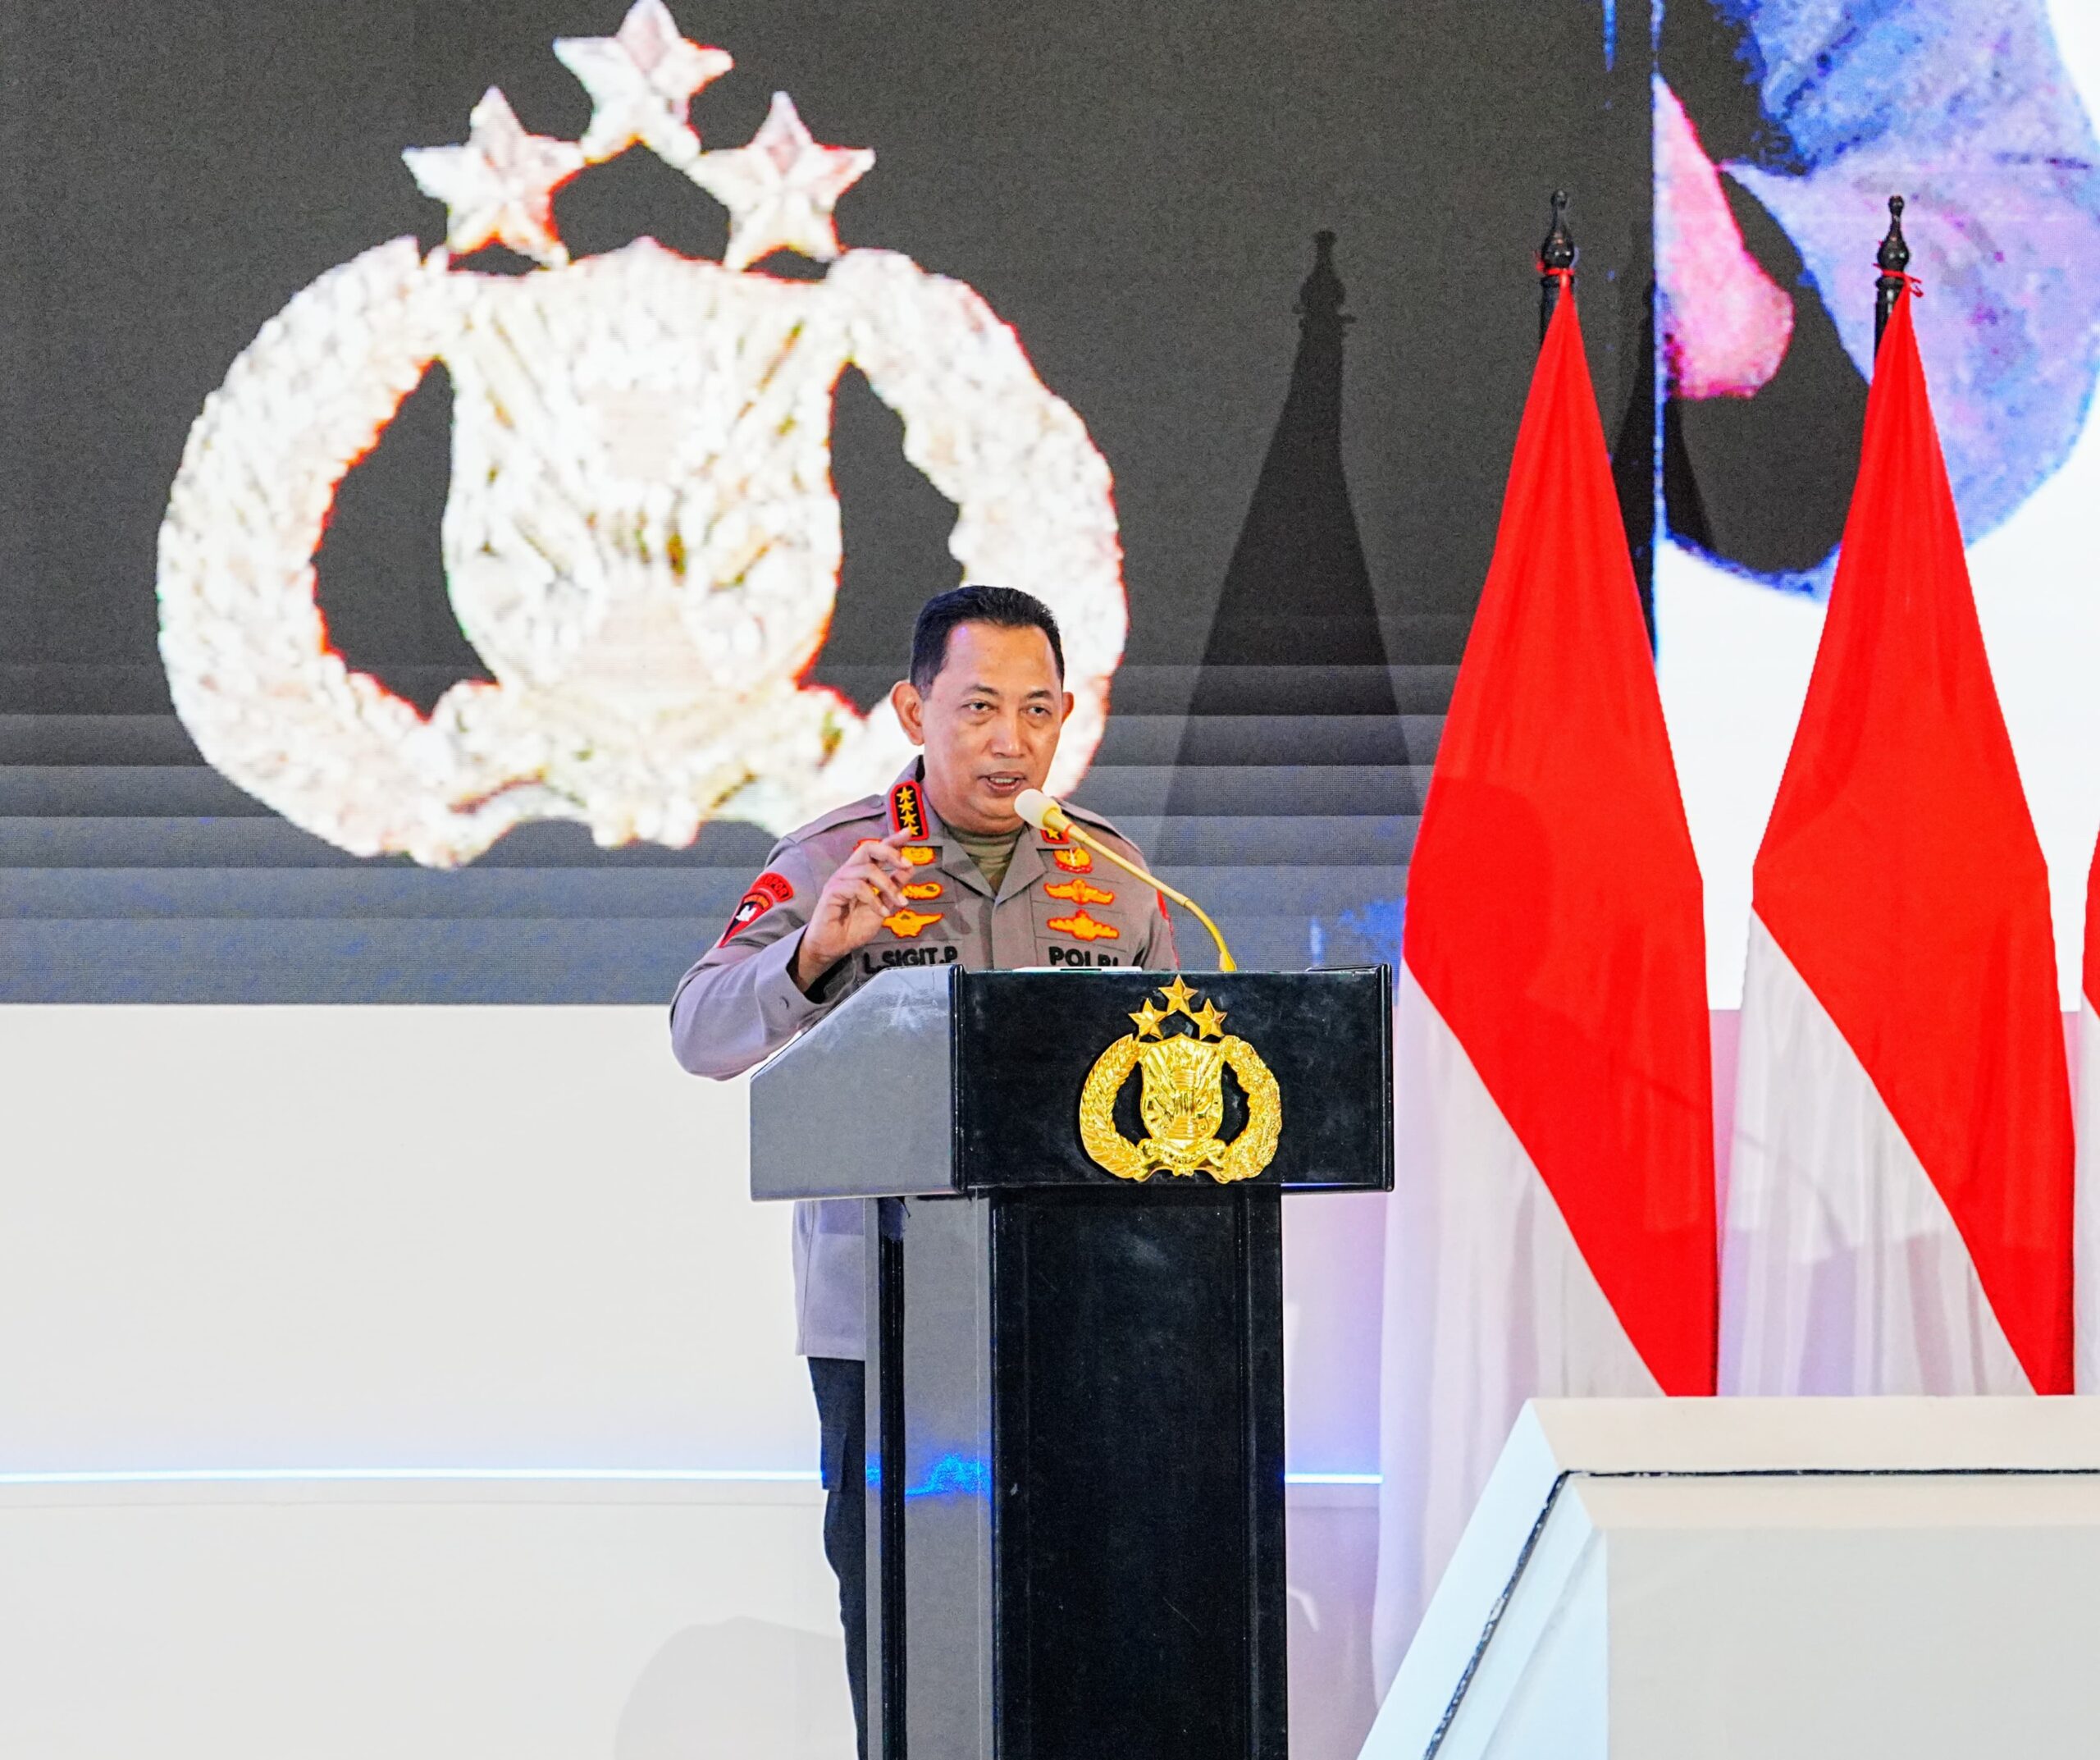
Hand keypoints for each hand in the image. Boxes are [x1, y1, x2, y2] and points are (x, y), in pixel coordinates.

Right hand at [794, 832, 915, 989]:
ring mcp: (839, 880)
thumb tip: (909, 868)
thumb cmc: (853, 926)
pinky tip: (882, 913)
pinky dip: (874, 900)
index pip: (876, 850)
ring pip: (868, 870)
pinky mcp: (832, 891)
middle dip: (890, 853)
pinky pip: (858, 887)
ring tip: (900, 903)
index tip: (908, 833)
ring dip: (889, 887)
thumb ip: (894, 888)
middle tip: (907, 864)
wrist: (833, 946)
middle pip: (868, 848)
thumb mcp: (883, 906)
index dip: (892, 840)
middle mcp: (849, 871)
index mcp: (860, 872)